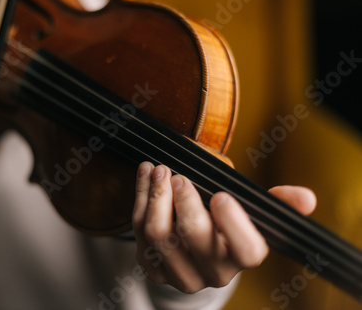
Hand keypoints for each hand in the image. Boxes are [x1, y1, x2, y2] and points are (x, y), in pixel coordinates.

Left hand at [132, 162, 316, 292]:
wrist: (195, 256)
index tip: (221, 195)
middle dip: (184, 200)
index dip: (235, 223)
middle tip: (178, 175)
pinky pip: (138, 232)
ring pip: (159, 233)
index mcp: (241, 258)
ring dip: (155, 196)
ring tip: (159, 171)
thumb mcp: (252, 215)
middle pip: (193, 236)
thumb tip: (307, 197)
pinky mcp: (153, 269)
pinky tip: (146, 178)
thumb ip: (277, 203)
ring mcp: (179, 274)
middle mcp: (212, 273)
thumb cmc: (225, 228)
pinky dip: (139, 199)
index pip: (247, 250)